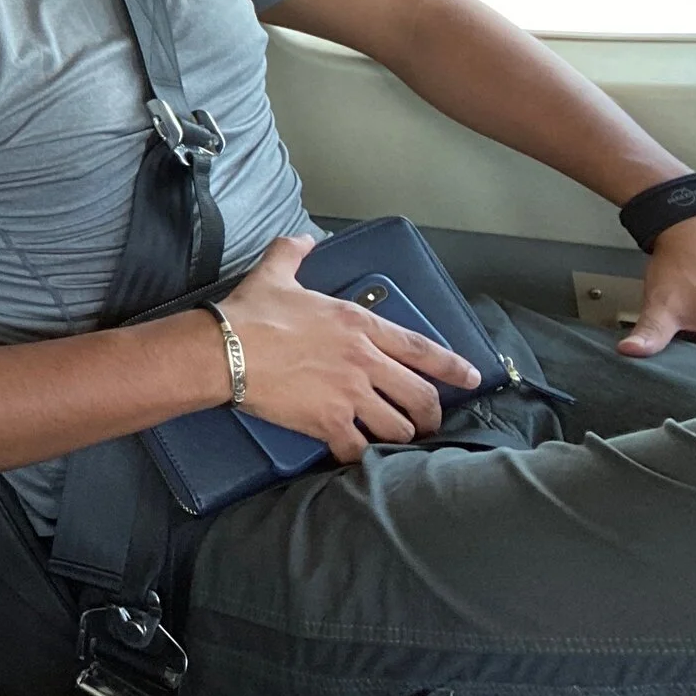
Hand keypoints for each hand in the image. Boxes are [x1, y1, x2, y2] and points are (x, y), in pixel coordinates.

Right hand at [216, 236, 483, 462]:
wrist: (224, 350)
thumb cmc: (251, 313)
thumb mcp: (276, 273)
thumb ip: (294, 252)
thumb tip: (304, 239)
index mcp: (359, 324)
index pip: (420, 348)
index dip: (452, 366)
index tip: (471, 378)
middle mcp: (364, 360)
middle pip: (420, 395)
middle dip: (430, 414)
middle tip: (427, 423)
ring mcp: (349, 394)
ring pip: (397, 427)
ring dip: (399, 436)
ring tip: (394, 441)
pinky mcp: (328, 422)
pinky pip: (360, 450)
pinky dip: (362, 456)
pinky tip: (357, 456)